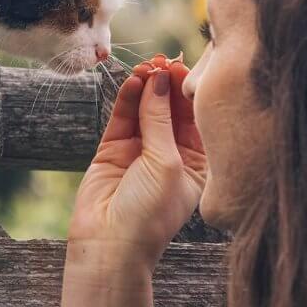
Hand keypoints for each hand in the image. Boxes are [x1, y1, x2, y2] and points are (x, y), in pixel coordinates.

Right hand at [69, 54, 206, 272]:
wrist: (110, 245)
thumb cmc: (150, 214)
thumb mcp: (167, 163)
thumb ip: (162, 119)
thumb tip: (160, 79)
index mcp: (197, 164)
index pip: (197, 119)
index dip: (191, 93)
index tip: (187, 68)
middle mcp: (171, 155)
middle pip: (172, 109)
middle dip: (169, 85)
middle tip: (165, 62)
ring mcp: (141, 150)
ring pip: (146, 110)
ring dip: (147, 87)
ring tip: (147, 66)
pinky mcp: (114, 149)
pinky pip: (124, 117)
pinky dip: (128, 98)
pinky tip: (134, 80)